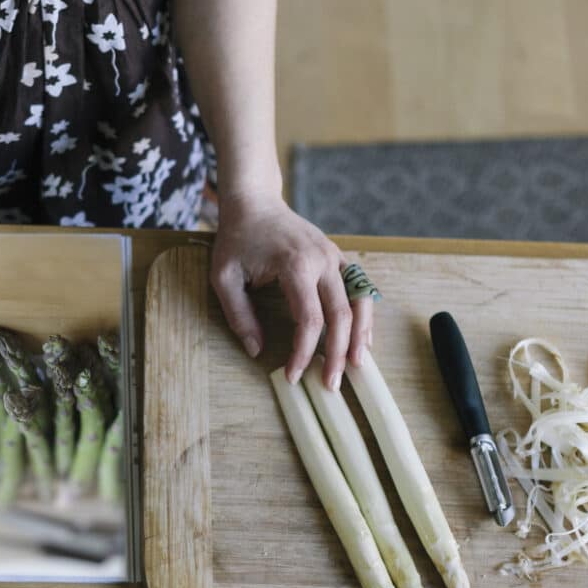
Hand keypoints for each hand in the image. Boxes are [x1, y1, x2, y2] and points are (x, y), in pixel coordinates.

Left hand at [211, 194, 373, 388]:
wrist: (255, 203)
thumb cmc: (237, 239)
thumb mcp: (224, 277)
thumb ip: (239, 315)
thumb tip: (256, 350)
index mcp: (296, 265)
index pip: (309, 319)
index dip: (304, 352)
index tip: (293, 375)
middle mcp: (323, 260)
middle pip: (341, 315)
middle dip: (338, 353)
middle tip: (332, 384)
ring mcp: (335, 256)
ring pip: (360, 302)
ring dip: (360, 336)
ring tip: (358, 365)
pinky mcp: (338, 257)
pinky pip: (360, 288)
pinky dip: (363, 315)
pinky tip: (362, 338)